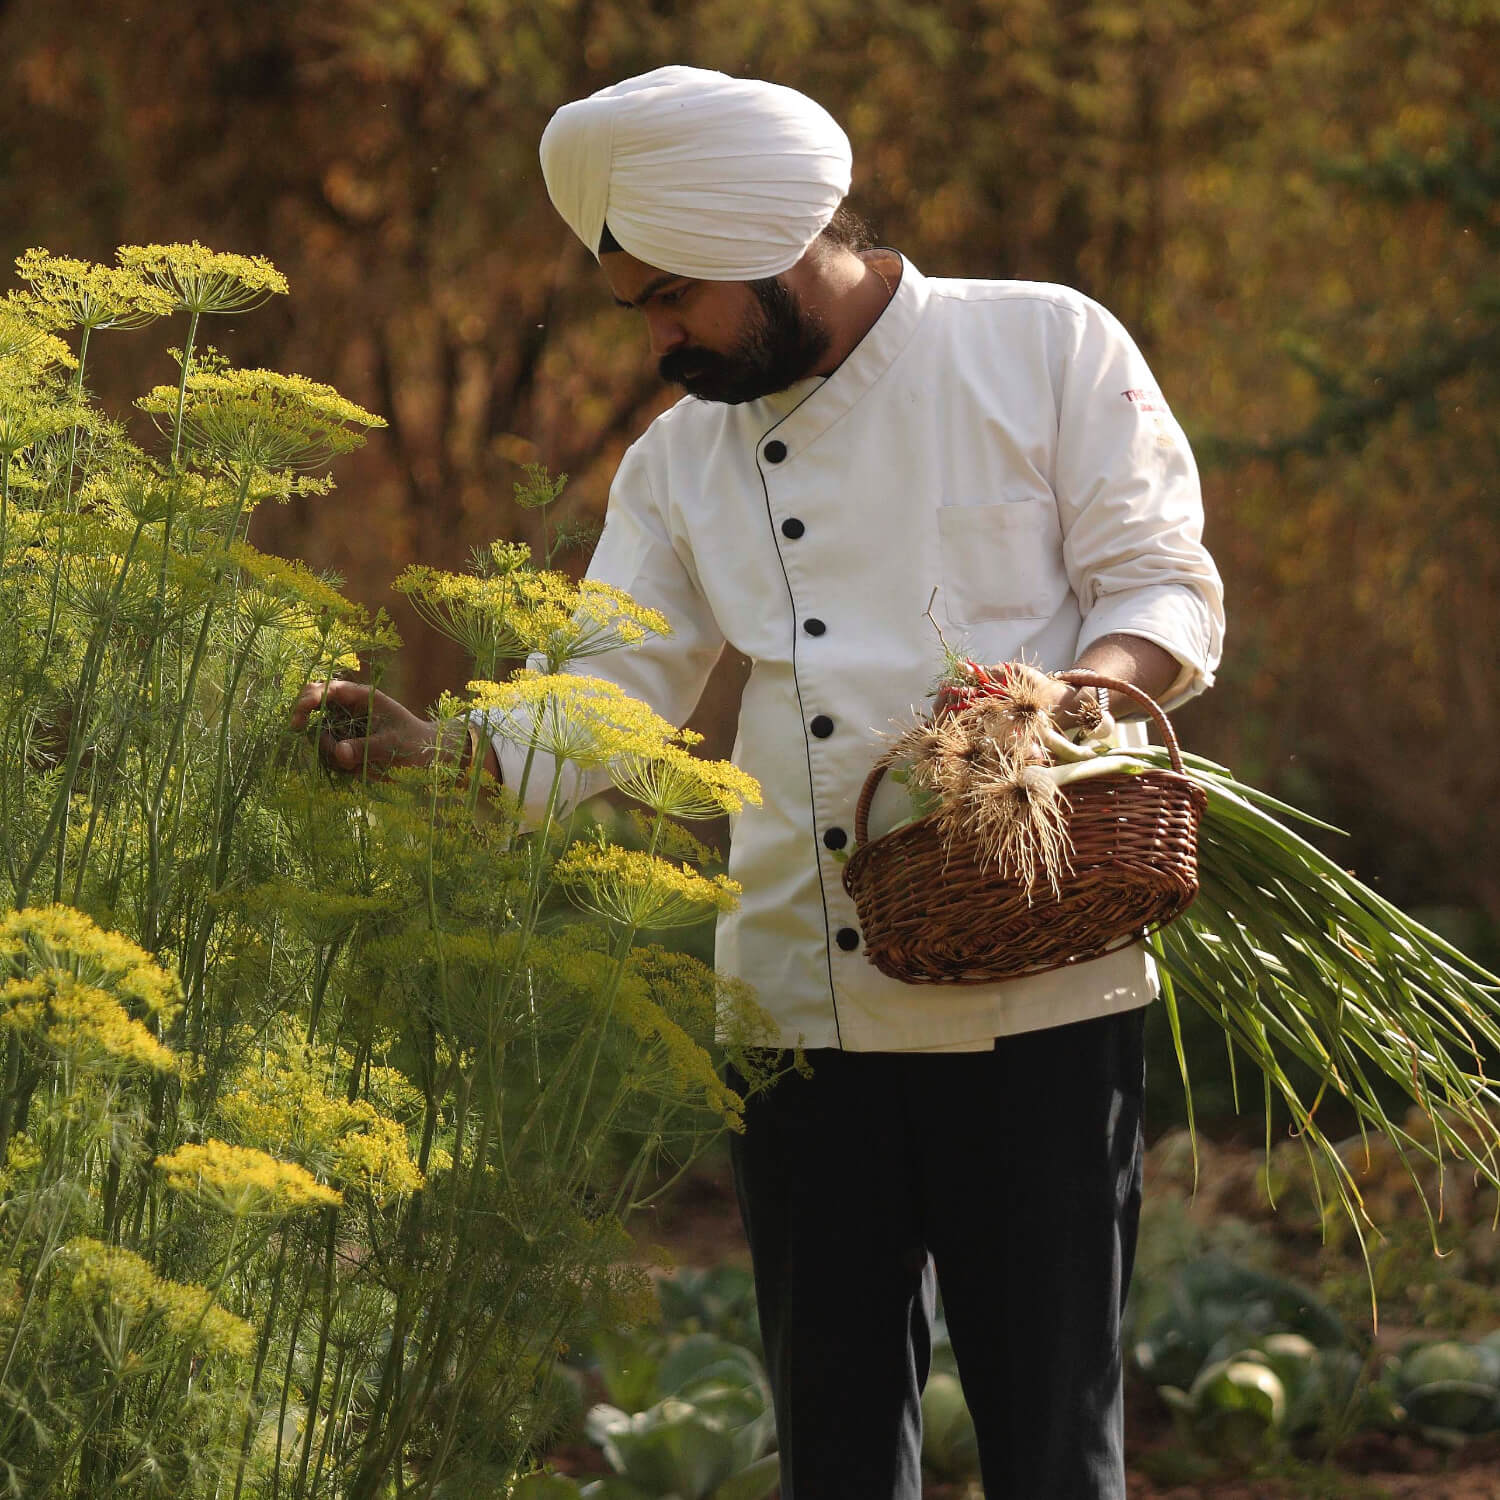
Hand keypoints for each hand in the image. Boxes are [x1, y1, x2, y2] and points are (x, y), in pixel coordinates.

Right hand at [290, 679, 448, 774]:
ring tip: (356, 765)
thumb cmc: (415, 743)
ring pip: (318, 734)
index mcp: (362, 698)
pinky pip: (330, 754)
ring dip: (328, 749)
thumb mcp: (393, 744)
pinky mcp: (346, 746)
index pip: (327, 690)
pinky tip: (359, 769)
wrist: (428, 758)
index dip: (308, 699)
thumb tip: (340, 753)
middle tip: (298, 729)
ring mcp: (345, 728)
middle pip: (312, 705)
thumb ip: (365, 748)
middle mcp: (349, 709)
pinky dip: (338, 763)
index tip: (299, 717)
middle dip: (304, 717)